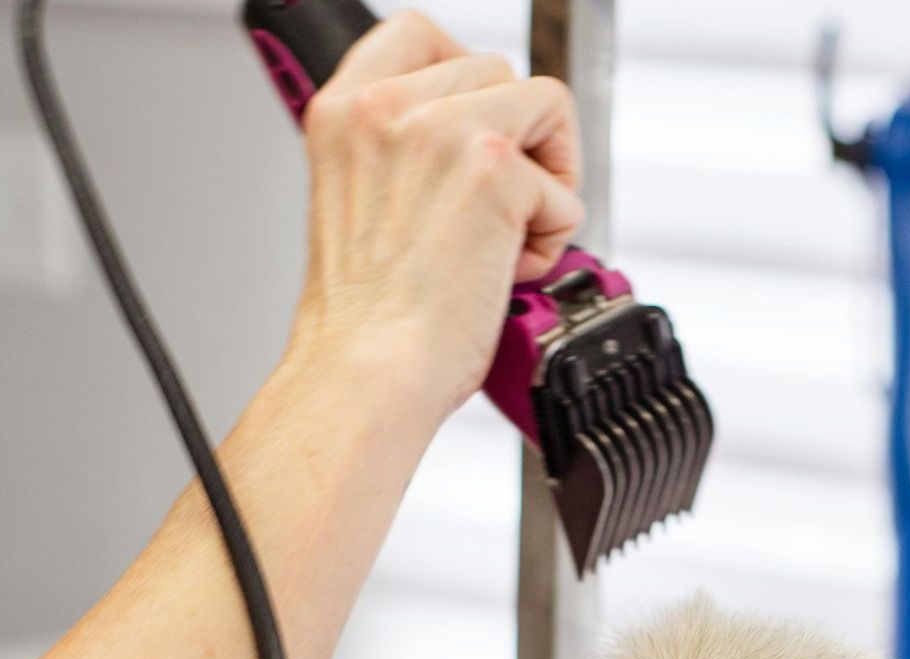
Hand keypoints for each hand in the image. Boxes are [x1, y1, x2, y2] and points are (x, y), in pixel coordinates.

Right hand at [288, 11, 584, 421]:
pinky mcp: (494, 170)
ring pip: (545, 107)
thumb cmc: (367, 322)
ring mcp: (440, 130)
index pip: (422, 36)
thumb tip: (469, 146)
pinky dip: (555, 237)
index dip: (470, 81)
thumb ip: (403, 156)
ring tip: (509, 242)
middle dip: (518, 145)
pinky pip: (565, 187)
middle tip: (500, 216)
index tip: (486, 131)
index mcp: (345, 110)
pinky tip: (510, 272)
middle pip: (499, 73)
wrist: (367, 371)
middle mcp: (387, 106)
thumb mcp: (361, 204)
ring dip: (545, 181)